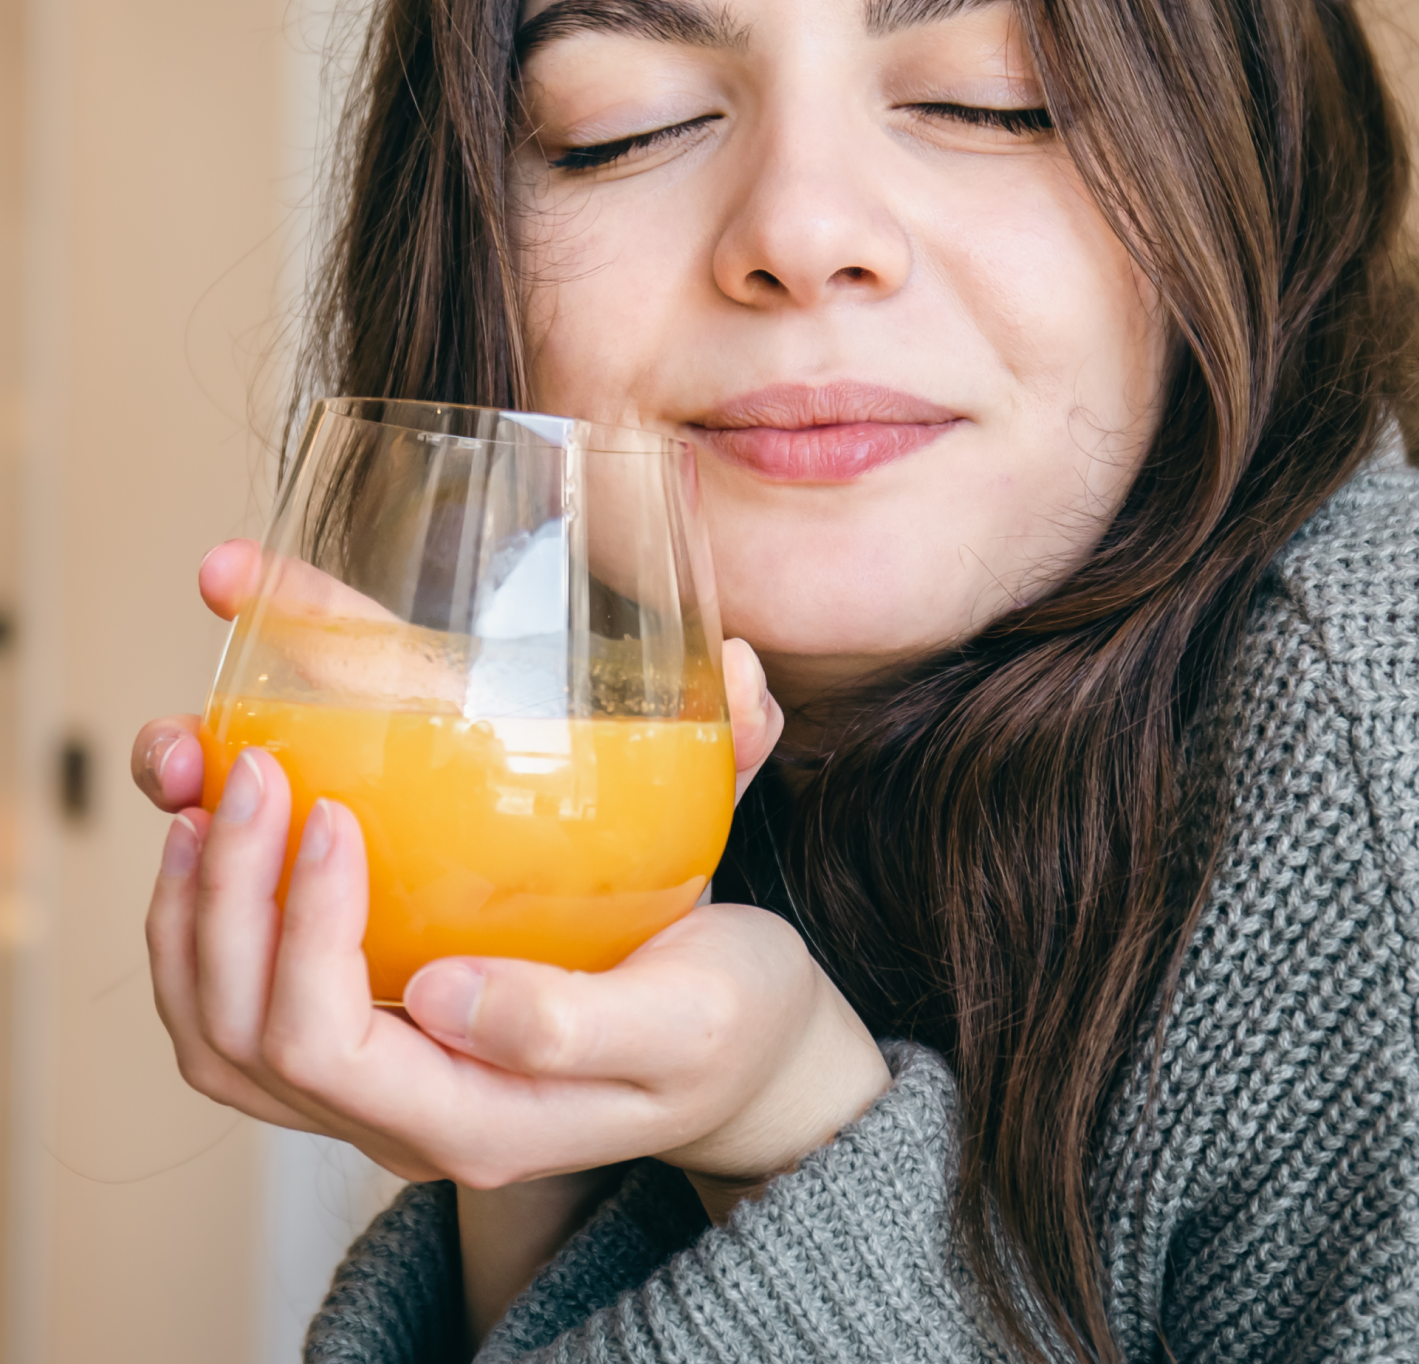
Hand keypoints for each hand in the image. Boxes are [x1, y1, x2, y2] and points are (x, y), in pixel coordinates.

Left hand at [139, 541, 887, 1200]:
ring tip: (203, 801)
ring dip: (192, 920)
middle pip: (244, 1043)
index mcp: (476, 1123)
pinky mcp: (385, 1042)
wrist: (751, 1049)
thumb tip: (443, 998)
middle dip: (227, 900)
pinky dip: (210, 930)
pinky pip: (248, 1011)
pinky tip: (224, 843)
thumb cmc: (733, 1021)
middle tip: (254, 771)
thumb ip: (569, 1026)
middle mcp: (406, 1122)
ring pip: (221, 1038)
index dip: (305, 930)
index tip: (334, 808)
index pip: (327, 1049)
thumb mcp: (688, 1020)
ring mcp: (386, 1089)